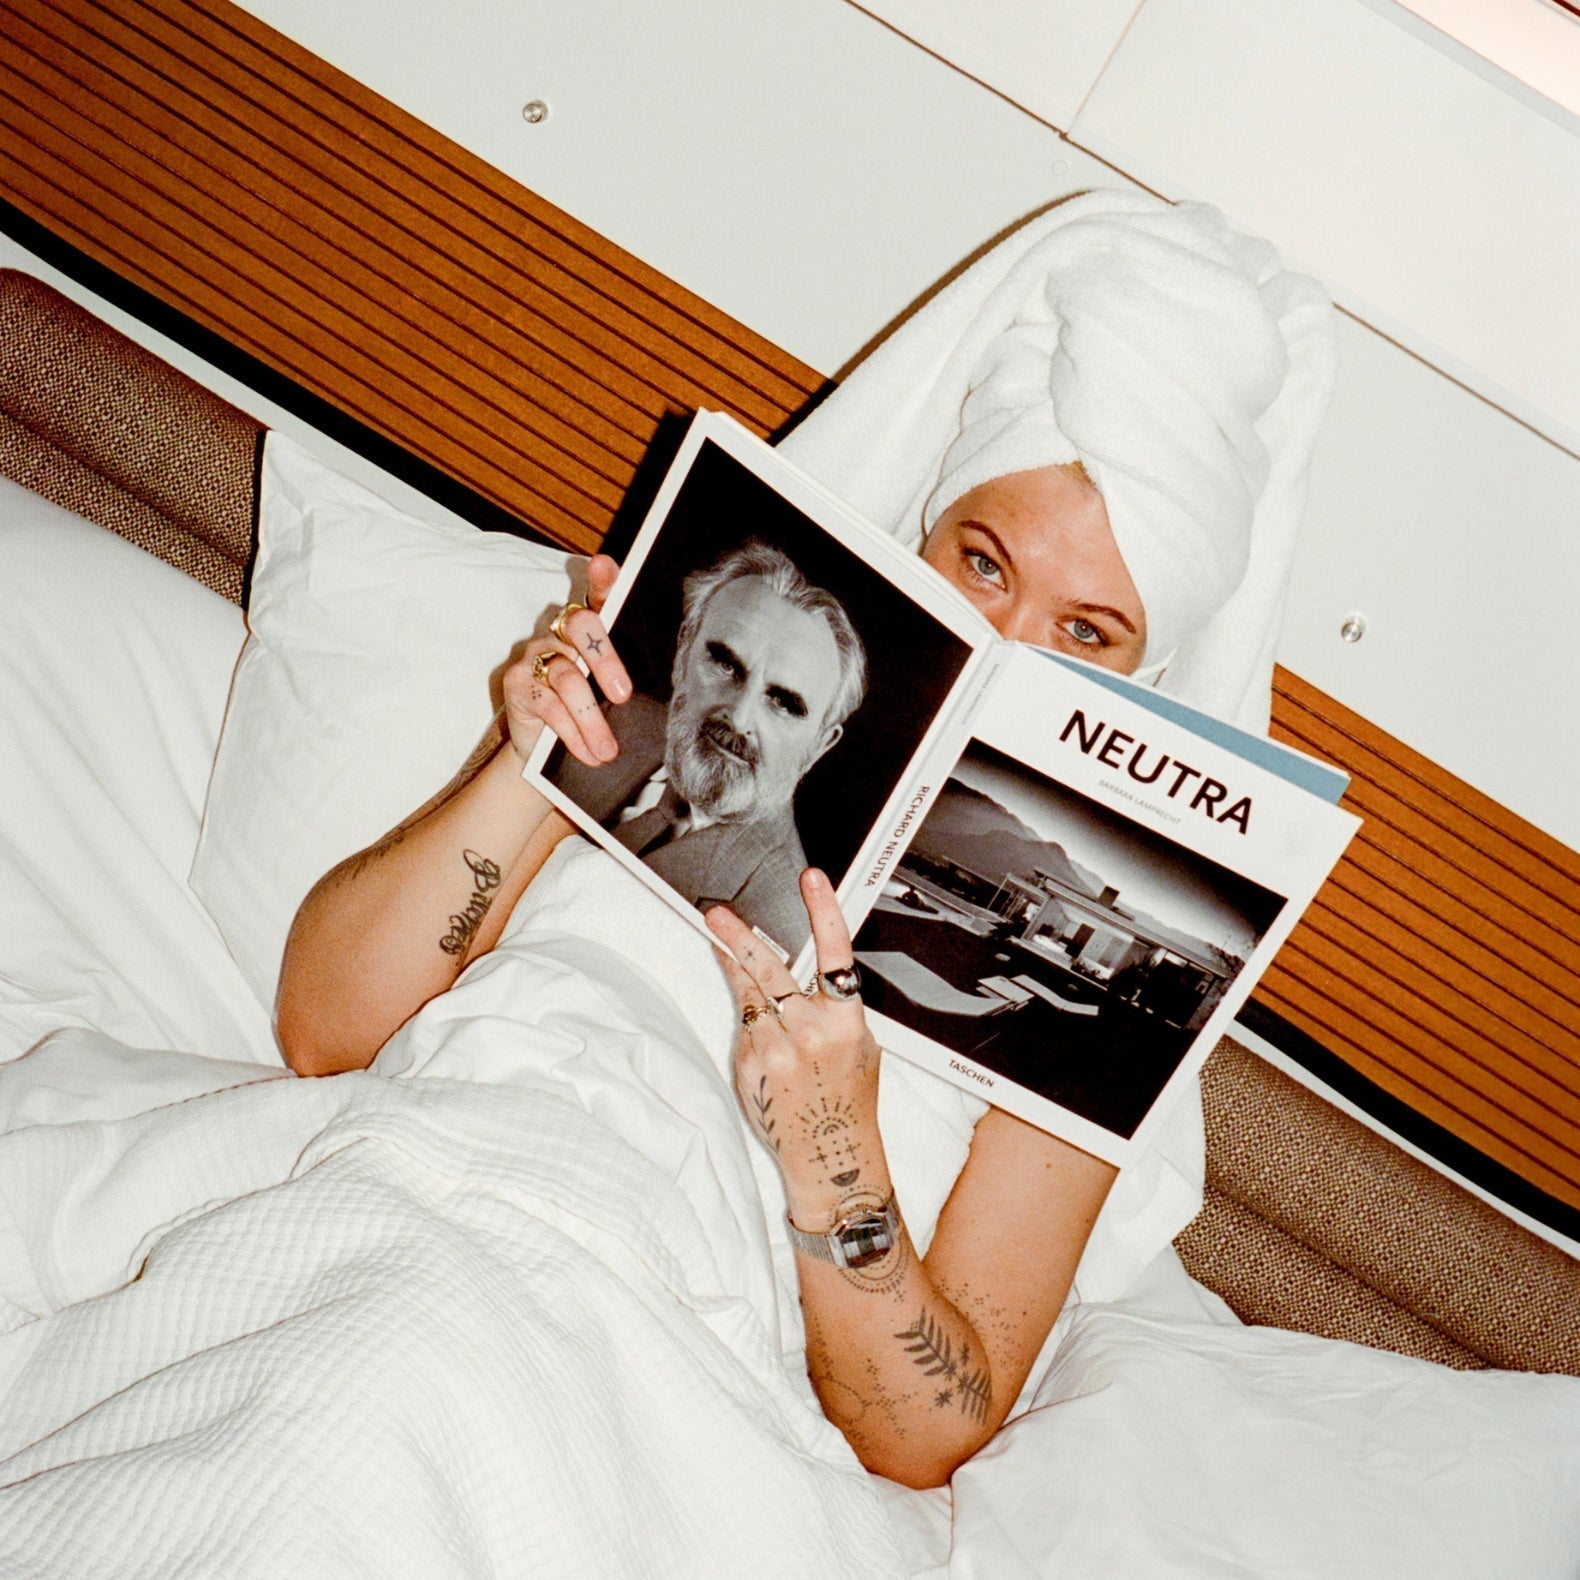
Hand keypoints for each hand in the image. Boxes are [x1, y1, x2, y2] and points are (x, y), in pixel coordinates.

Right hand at [500, 554, 631, 766]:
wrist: (544, 753)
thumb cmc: (586, 716)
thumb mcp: (609, 697)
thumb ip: (624, 681)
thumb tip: (664, 687)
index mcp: (589, 630)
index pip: (597, 597)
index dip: (601, 580)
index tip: (604, 566)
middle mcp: (559, 633)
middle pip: (583, 627)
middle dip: (606, 661)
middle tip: (623, 696)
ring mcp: (535, 655)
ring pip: (568, 678)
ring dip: (592, 720)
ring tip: (608, 751)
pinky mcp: (517, 683)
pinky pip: (549, 705)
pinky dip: (573, 733)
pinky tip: (588, 753)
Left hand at [708, 870, 888, 1227]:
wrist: (831, 1154)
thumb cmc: (849, 1098)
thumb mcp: (861, 1046)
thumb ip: (837, 1008)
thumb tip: (815, 972)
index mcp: (846, 1021)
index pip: (835, 955)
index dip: (823, 912)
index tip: (812, 880)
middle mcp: (810, 1031)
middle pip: (772, 969)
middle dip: (742, 936)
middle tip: (718, 912)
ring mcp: (776, 1048)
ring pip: (750, 991)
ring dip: (733, 962)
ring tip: (716, 933)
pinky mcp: (751, 1063)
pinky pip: (744, 1022)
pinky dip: (745, 1008)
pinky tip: (747, 1004)